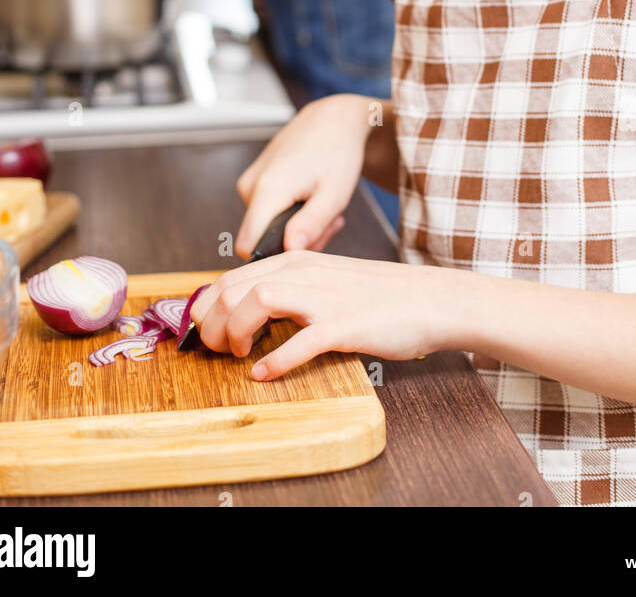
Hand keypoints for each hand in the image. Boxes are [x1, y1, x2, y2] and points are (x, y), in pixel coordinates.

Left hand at [189, 252, 463, 378]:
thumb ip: (292, 287)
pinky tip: (265, 374)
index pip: (230, 277)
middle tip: (216, 350)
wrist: (430, 299)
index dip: (207, 308)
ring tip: (238, 356)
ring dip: (235, 332)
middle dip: (212, 323)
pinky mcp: (344, 325)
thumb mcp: (327, 279)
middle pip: (233, 287)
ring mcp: (324, 297)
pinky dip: (275, 361)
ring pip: (257, 300)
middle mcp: (305, 272)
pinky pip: (300, 342)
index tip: (205, 333)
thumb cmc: (379, 295)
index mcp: (297, 261)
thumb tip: (251, 307)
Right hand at [234, 94, 373, 257]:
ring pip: (266, 225)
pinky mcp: (255, 178)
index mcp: (267, 190)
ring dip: (297, 225)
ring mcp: (250, 181)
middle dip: (296, 240)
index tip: (309, 246)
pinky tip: (313, 198)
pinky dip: (291, 211)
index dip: (274, 257)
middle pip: (262, 237)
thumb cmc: (338, 153)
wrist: (332, 119)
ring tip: (325, 207)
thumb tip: (290, 250)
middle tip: (330, 224)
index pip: (248, 245)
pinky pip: (266, 209)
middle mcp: (250, 186)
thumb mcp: (334, 194)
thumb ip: (311, 225)